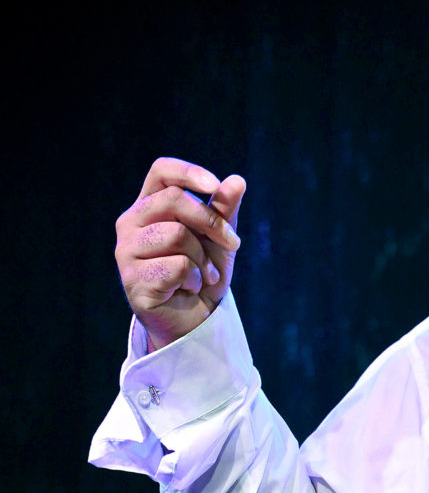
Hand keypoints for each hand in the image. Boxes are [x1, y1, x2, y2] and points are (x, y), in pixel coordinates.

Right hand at [115, 157, 245, 349]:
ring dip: (203, 259)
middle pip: (174, 200)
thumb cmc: (203, 274)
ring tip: (203, 275)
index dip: (188, 172)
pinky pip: (176, 266)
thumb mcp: (219, 240)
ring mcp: (126, 250)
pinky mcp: (132, 278)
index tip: (214, 185)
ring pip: (176, 234)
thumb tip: (238, 181)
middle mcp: (131, 223)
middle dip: (212, 222)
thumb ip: (224, 211)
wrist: (196, 320)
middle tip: (232, 243)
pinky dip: (194, 278)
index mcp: (150, 206)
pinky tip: (188, 289)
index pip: (161, 172)